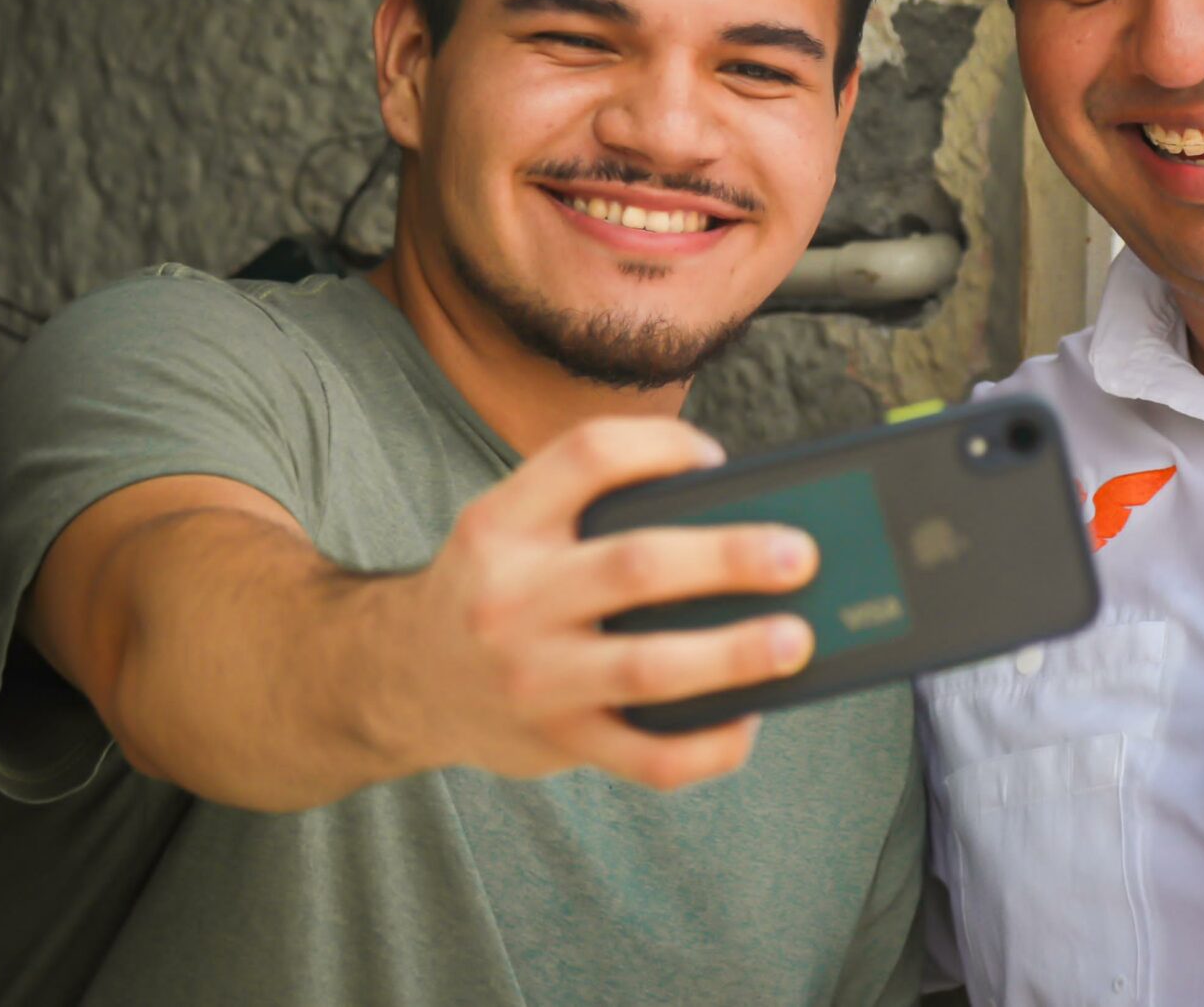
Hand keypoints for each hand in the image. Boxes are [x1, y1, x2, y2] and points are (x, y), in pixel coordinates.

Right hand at [396, 417, 819, 788]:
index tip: (719, 461)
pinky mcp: (555, 741)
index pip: (589, 455)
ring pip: (649, 668)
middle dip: (730, 558)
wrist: (404, 678)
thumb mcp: (514, 528)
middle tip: (799, 556)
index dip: (664, 447)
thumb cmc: (499, 586)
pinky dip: (709, 743)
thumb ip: (596, 510)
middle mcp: (511, 596)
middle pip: (636, 566)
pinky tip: (748, 718)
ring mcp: (532, 677)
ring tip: (795, 639)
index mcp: (504, 522)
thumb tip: (740, 516)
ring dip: (734, 654)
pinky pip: (647, 757)